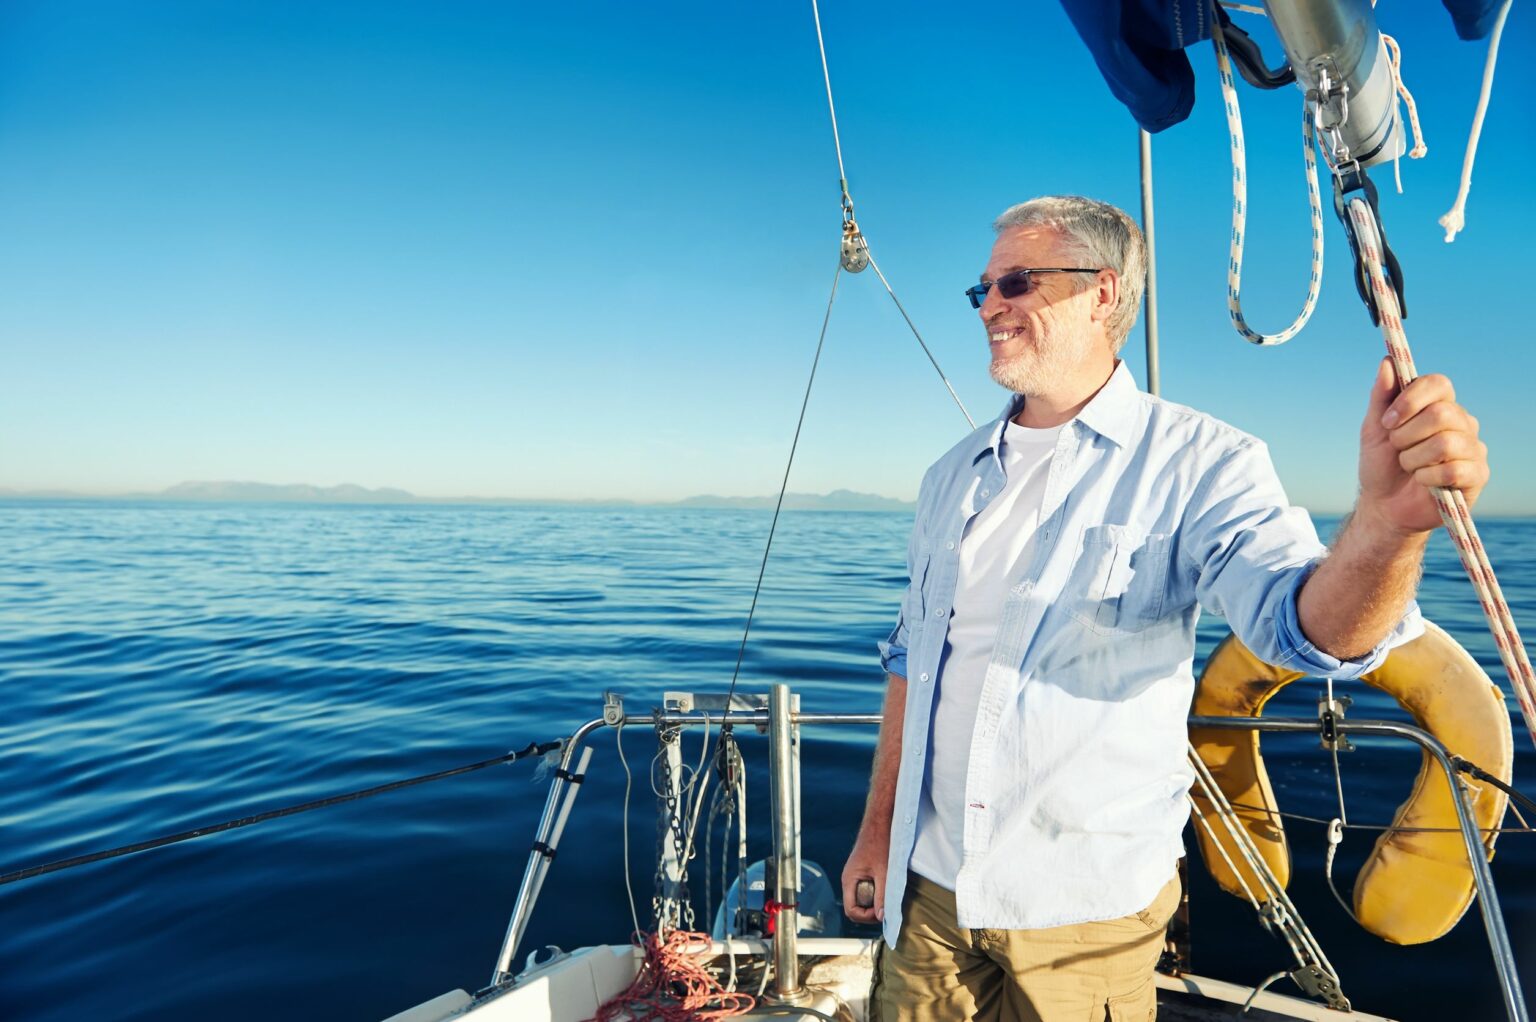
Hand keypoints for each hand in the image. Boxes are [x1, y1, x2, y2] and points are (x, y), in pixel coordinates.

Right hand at [841, 827, 887, 924]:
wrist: (879, 823)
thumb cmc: (880, 844)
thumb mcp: (884, 872)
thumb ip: (882, 895)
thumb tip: (882, 917)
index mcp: (849, 880)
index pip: (851, 910)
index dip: (866, 916)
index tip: (882, 912)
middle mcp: (849, 880)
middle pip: (855, 907)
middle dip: (870, 912)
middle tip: (886, 908)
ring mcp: (854, 876)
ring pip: (861, 899)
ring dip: (873, 903)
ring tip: (887, 897)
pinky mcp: (861, 872)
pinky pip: (865, 890)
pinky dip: (875, 893)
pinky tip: (886, 887)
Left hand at [1358, 359, 1488, 535]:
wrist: (1384, 506)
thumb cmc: (1381, 464)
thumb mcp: (1374, 429)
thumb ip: (1381, 396)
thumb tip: (1388, 361)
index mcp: (1439, 406)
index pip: (1439, 383)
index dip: (1411, 399)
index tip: (1387, 421)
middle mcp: (1462, 422)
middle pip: (1441, 413)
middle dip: (1406, 435)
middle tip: (1396, 448)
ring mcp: (1473, 448)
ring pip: (1445, 443)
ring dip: (1413, 459)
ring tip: (1408, 467)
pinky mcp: (1477, 475)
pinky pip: (1453, 469)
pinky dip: (1426, 478)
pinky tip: (1422, 482)